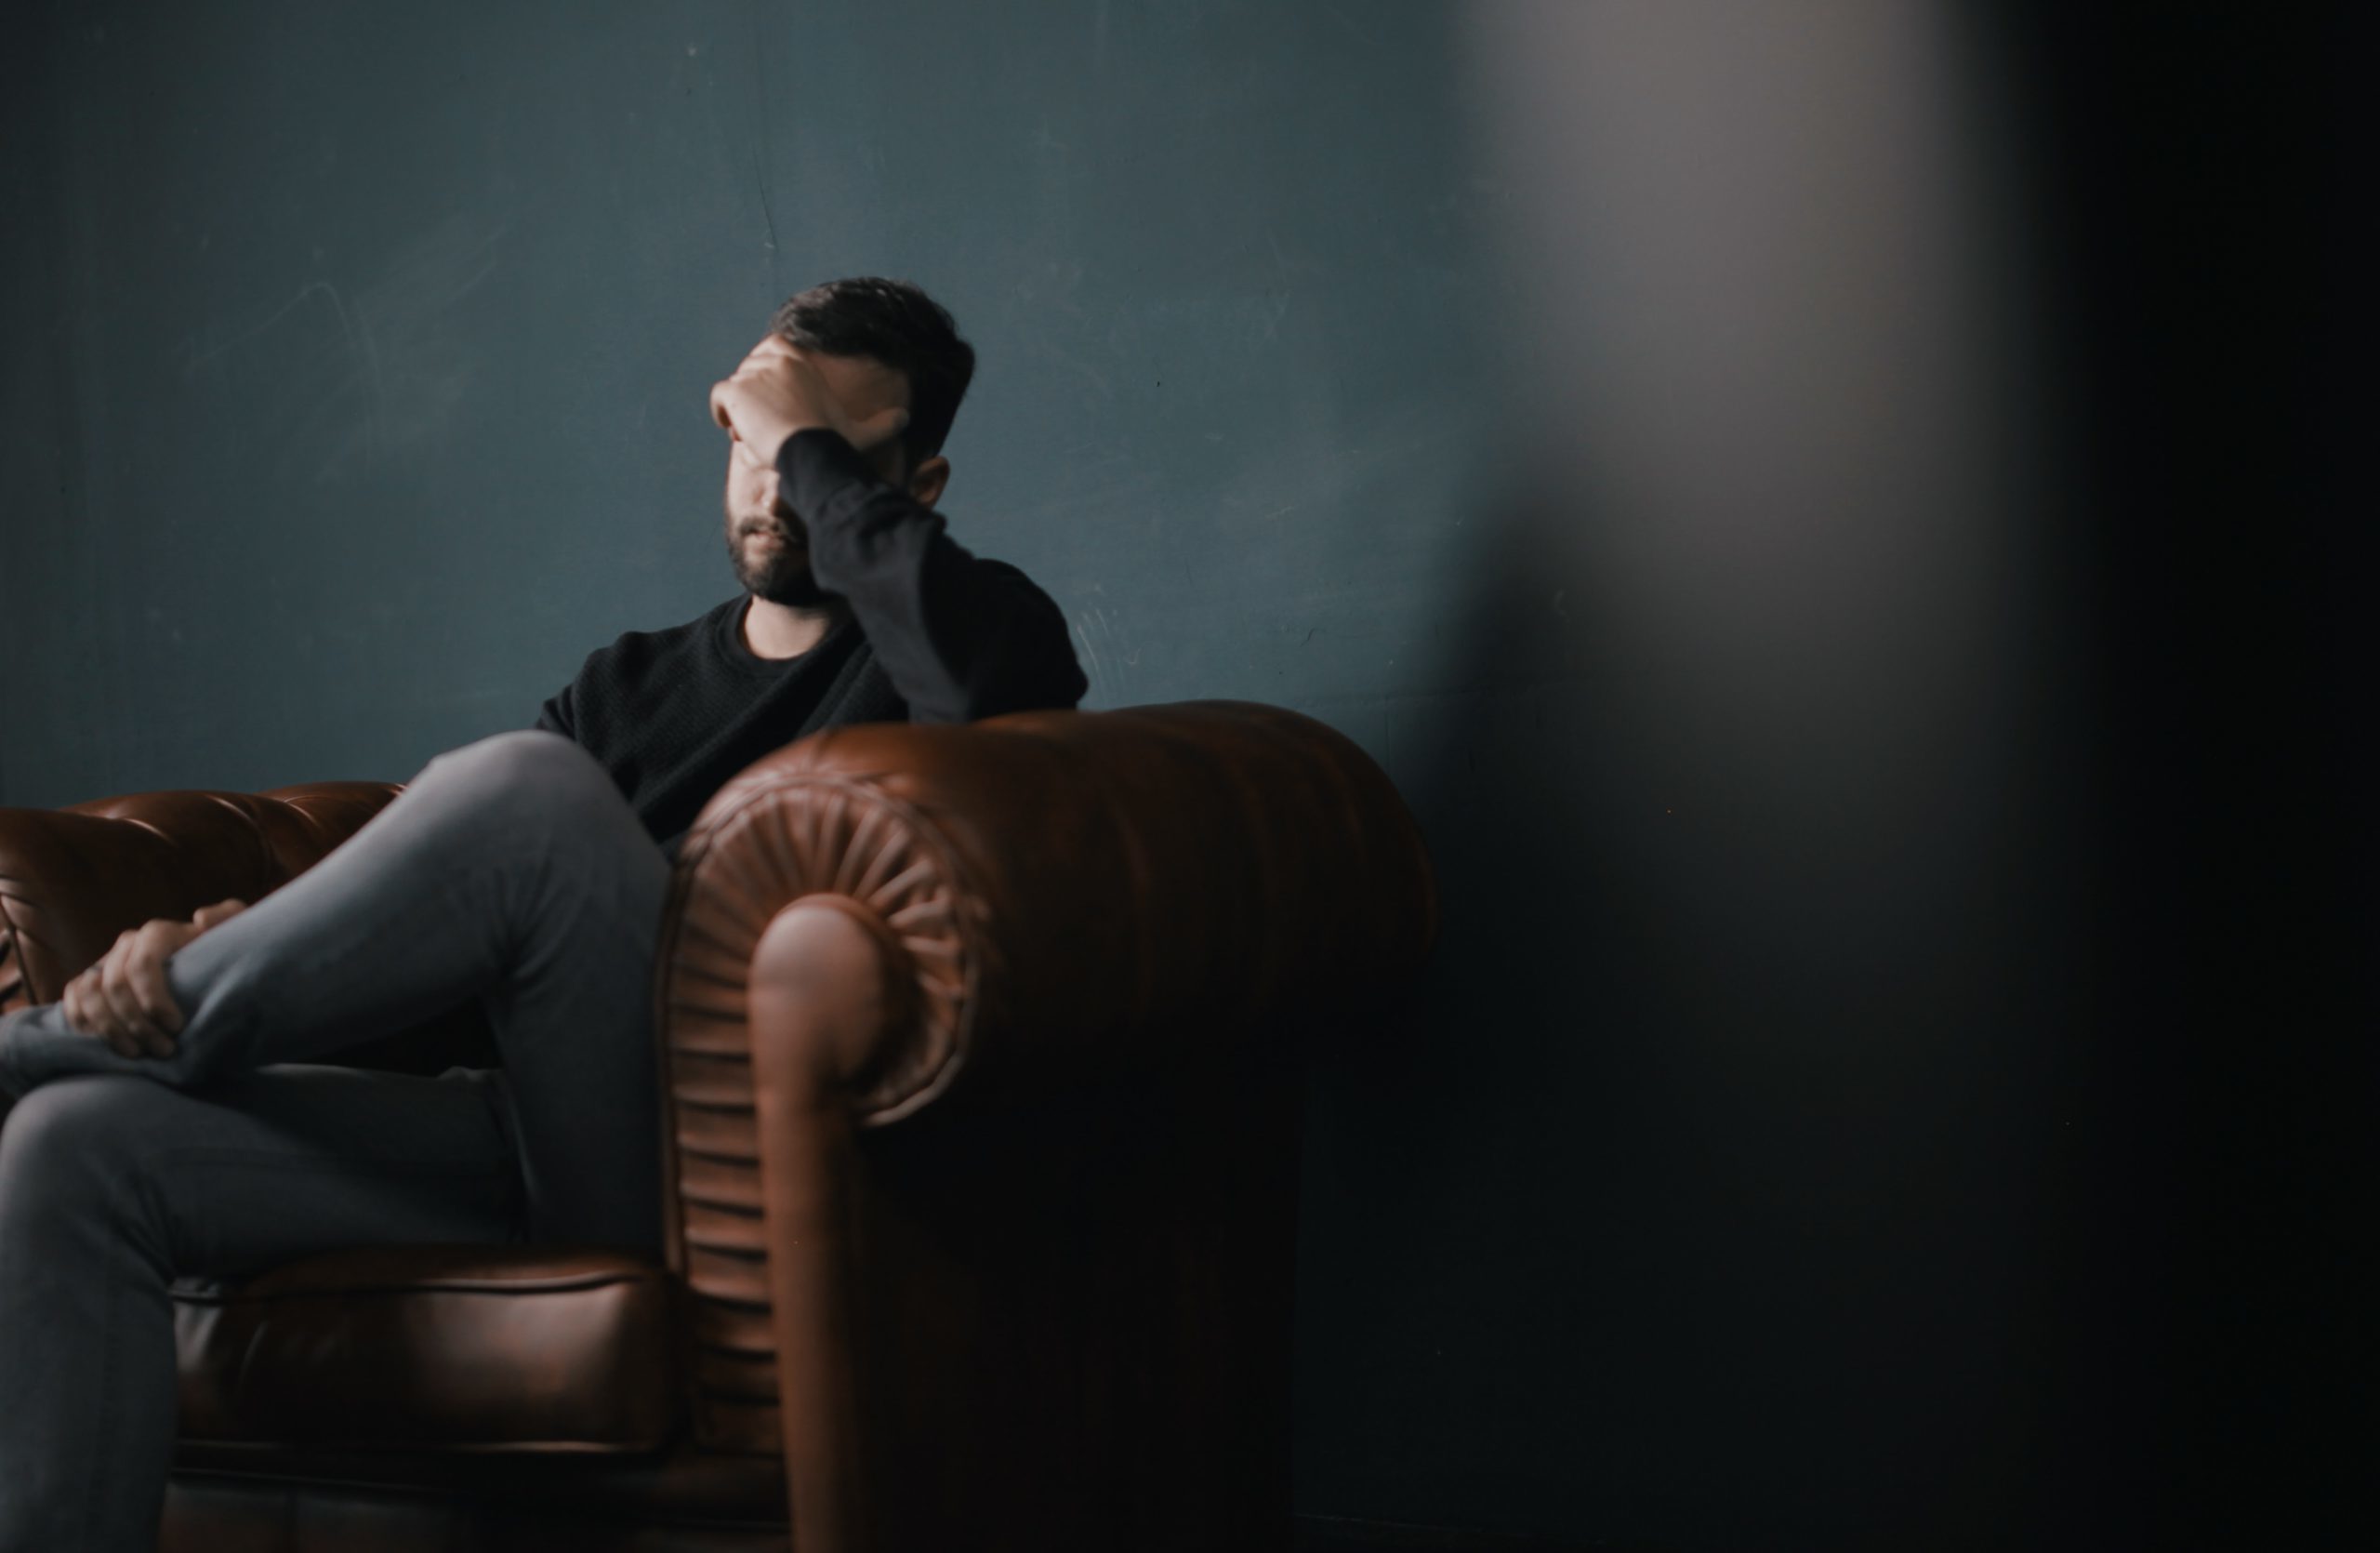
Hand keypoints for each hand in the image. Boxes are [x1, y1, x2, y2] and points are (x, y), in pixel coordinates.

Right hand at [62, 899, 247, 1058]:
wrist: (207, 975)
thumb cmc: (224, 957)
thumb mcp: (236, 935)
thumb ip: (229, 918)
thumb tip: (200, 919)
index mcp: (158, 934)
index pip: (142, 964)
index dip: (153, 998)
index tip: (177, 1026)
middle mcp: (127, 946)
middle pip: (116, 985)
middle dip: (137, 1023)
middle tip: (164, 1050)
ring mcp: (105, 963)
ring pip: (90, 994)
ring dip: (109, 1029)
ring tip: (138, 1054)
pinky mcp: (90, 983)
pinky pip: (73, 999)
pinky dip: (83, 1023)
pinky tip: (107, 1045)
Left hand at [708, 336, 908, 466]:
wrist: (810, 450)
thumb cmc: (835, 442)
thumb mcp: (862, 432)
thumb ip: (884, 423)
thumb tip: (907, 419)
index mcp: (800, 360)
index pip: (771, 352)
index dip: (769, 378)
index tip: (775, 405)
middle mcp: (776, 358)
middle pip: (750, 374)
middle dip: (755, 399)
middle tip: (769, 428)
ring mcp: (753, 372)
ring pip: (736, 389)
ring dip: (741, 412)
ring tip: (757, 435)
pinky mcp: (735, 389)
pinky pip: (719, 398)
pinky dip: (722, 415)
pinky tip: (737, 432)